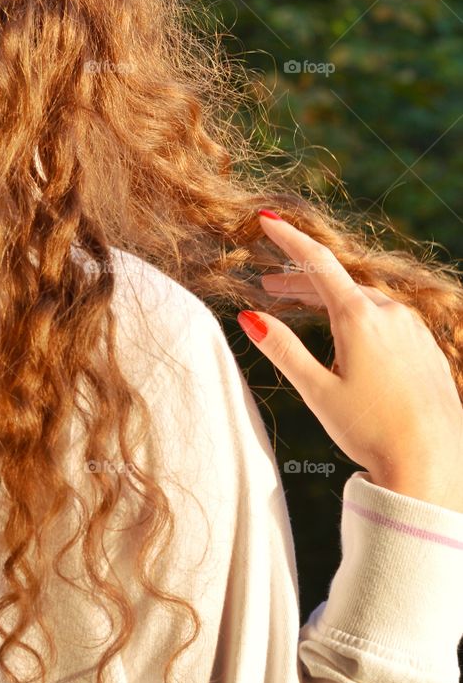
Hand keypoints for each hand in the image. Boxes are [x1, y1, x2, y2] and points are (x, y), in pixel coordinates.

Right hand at [237, 211, 462, 514]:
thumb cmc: (371, 430)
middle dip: (301, 280)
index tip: (267, 219)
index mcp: (359, 317)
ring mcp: (412, 329)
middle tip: (268, 286)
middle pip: (337, 283)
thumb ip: (283, 349)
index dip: (289, 238)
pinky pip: (386, 319)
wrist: (433, 464)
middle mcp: (389, 313)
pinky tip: (348, 338)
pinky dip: (359, 316)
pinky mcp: (426, 348)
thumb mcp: (317, 390)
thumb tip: (249, 316)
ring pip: (363, 300)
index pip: (317, 262)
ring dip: (330, 300)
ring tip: (304, 310)